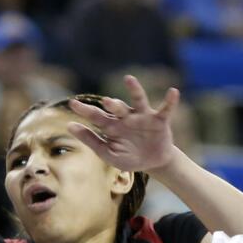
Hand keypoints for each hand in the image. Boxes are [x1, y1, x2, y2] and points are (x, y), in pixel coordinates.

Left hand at [65, 75, 180, 173]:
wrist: (153, 162)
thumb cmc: (129, 157)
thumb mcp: (108, 153)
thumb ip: (91, 140)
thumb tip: (69, 126)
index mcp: (112, 126)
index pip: (96, 116)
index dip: (84, 110)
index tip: (72, 104)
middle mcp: (126, 117)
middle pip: (117, 108)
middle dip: (112, 104)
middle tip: (106, 102)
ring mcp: (143, 117)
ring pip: (138, 101)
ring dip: (134, 90)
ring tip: (129, 80)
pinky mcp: (159, 120)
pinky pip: (165, 109)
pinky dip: (170, 101)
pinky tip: (173, 92)